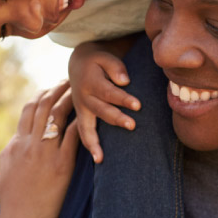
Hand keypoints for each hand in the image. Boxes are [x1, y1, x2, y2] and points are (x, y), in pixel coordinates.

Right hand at [0, 80, 80, 217]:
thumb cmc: (14, 202)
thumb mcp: (6, 170)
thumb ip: (12, 151)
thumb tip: (16, 139)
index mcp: (16, 144)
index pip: (28, 110)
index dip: (41, 95)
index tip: (52, 88)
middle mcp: (28, 143)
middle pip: (43, 105)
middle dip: (57, 89)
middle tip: (70, 80)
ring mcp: (44, 153)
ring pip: (57, 115)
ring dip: (70, 99)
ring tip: (82, 90)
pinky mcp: (61, 165)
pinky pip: (73, 136)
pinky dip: (81, 121)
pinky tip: (91, 113)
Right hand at [68, 41, 138, 162]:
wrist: (79, 65)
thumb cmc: (98, 62)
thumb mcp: (105, 57)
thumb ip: (115, 67)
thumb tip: (124, 81)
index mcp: (90, 82)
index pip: (108, 92)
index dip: (122, 99)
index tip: (138, 106)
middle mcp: (83, 97)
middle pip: (100, 110)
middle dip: (116, 118)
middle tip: (132, 125)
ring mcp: (81, 109)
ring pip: (87, 126)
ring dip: (95, 141)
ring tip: (101, 157)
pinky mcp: (82, 117)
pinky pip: (83, 133)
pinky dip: (89, 146)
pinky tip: (98, 159)